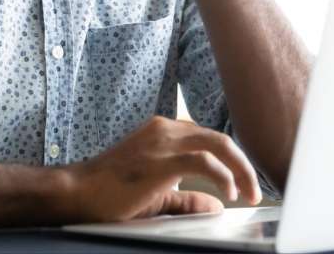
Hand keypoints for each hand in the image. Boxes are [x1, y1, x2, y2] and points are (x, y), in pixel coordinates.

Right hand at [63, 116, 261, 223]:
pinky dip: (223, 176)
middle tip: (254, 190)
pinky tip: (229, 192)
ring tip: (248, 193)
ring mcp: (163, 141)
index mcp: (163, 131)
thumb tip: (216, 205)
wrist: (79, 191)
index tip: (244, 181)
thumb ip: (186, 197)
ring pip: (217, 144)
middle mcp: (165, 129)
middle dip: (243, 163)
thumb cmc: (111, 191)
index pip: (207, 138)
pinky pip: (203, 161)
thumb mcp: (156, 194)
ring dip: (240, 170)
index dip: (231, 159)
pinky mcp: (161, 160)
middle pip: (218, 138)